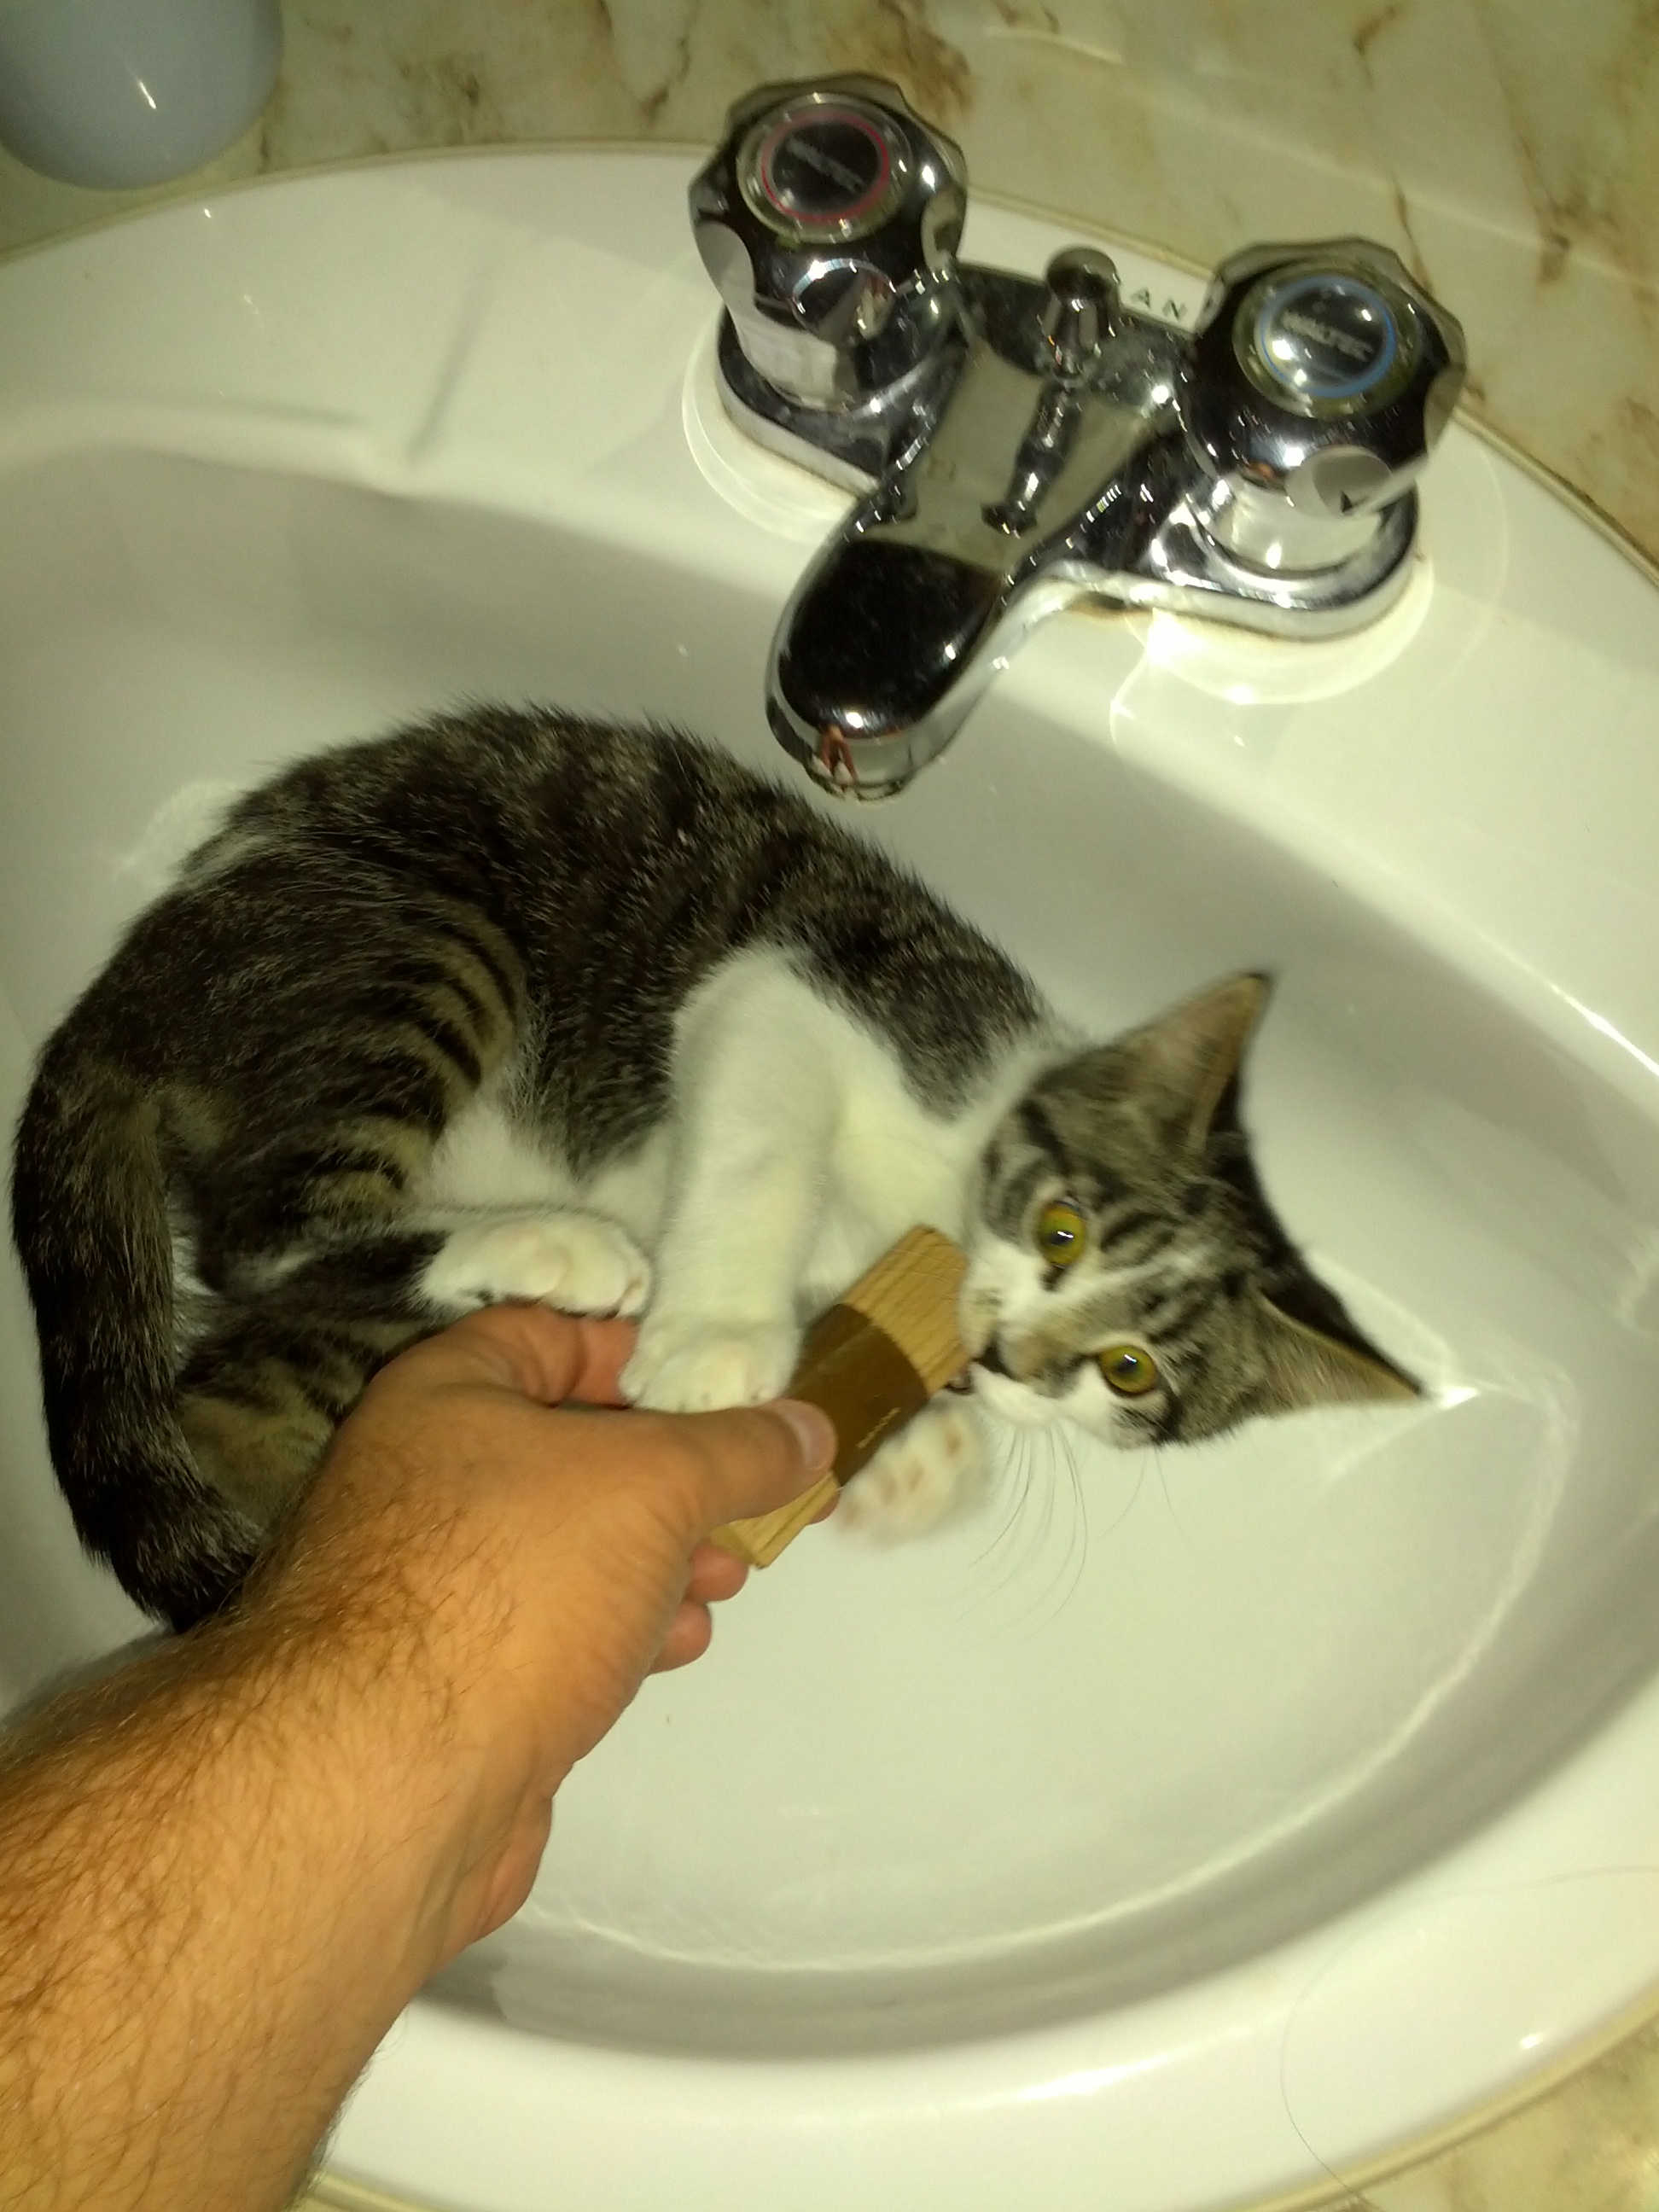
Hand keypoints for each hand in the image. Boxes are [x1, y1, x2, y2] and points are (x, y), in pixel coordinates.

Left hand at [251, 1303, 835, 1959]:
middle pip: (568, 1448)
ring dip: (658, 1557)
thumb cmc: (511, 1582)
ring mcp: (429, 1587)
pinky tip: (677, 1642)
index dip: (640, 1349)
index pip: (548, 1336)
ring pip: (567, 1547)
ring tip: (732, 1573)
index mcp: (444, 1397)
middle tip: (754, 1494)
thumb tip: (809, 1427)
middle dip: (670, 1474)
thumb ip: (737, 1449)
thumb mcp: (652, 1484)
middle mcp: (422, 1479)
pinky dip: (620, 1627)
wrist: (388, 1777)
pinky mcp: (450, 1683)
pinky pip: (550, 1628)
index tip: (725, 1382)